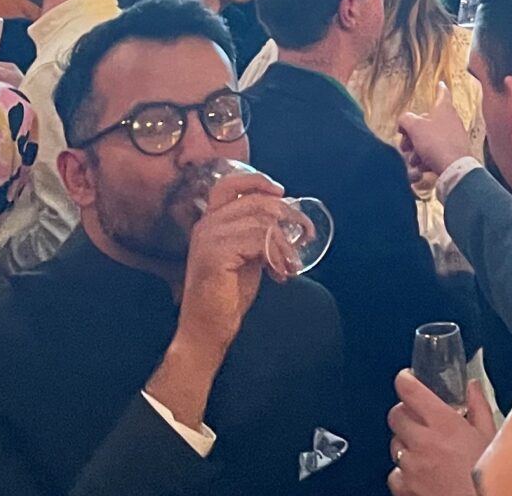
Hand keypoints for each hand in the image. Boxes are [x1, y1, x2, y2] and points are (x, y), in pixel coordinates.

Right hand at [174, 168, 295, 360]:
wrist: (206, 330)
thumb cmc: (226, 295)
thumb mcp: (244, 255)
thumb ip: (255, 234)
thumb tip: (285, 219)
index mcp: (209, 222)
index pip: (230, 184)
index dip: (258, 182)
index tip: (282, 193)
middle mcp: (206, 225)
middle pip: (255, 201)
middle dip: (288, 215)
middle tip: (305, 234)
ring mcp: (209, 238)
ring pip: (262, 222)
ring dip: (285, 244)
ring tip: (290, 265)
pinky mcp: (216, 254)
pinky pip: (259, 241)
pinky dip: (277, 256)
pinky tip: (279, 274)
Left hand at [388, 368, 494, 495]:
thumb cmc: (487, 478)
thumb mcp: (490, 437)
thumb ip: (479, 406)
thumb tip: (472, 386)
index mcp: (444, 424)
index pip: (410, 391)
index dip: (405, 380)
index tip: (407, 378)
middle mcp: (423, 443)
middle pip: (396, 415)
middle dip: (404, 412)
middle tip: (417, 416)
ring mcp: (411, 467)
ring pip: (394, 444)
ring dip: (405, 442)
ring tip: (425, 449)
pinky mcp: (404, 488)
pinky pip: (394, 473)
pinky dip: (403, 472)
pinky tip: (420, 472)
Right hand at [397, 86, 475, 182]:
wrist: (454, 168)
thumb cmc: (435, 142)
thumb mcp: (415, 127)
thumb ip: (405, 120)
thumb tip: (404, 121)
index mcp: (444, 109)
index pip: (442, 94)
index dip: (440, 88)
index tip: (441, 83)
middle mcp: (451, 121)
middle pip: (427, 123)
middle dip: (412, 135)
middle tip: (405, 145)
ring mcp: (453, 137)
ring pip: (429, 140)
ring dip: (417, 150)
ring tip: (413, 160)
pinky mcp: (453, 153)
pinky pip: (435, 153)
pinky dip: (426, 159)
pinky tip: (421, 167)